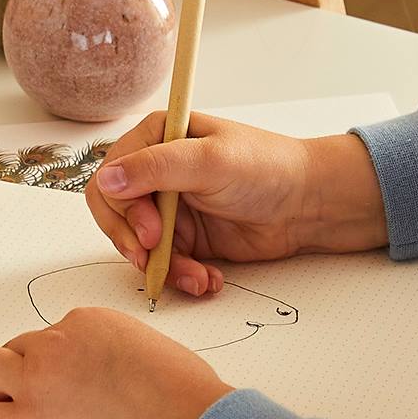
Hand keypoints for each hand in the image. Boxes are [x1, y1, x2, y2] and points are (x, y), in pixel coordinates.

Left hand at [0, 307, 230, 418]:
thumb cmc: (184, 396)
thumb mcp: (149, 349)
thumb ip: (116, 355)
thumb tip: (112, 378)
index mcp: (88, 321)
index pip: (51, 335)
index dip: (53, 362)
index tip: (62, 384)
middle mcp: (56, 340)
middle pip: (13, 348)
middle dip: (13, 369)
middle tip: (15, 393)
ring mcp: (37, 378)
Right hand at [86, 113, 387, 296]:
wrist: (310, 204)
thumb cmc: (266, 167)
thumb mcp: (210, 161)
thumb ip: (156, 168)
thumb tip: (107, 180)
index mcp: (156, 138)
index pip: (111, 176)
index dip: (122, 209)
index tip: (148, 233)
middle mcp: (156, 171)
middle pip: (117, 214)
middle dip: (135, 243)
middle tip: (155, 259)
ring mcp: (171, 207)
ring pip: (140, 246)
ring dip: (164, 267)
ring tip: (197, 277)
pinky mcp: (188, 238)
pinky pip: (167, 264)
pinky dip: (183, 277)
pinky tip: (209, 280)